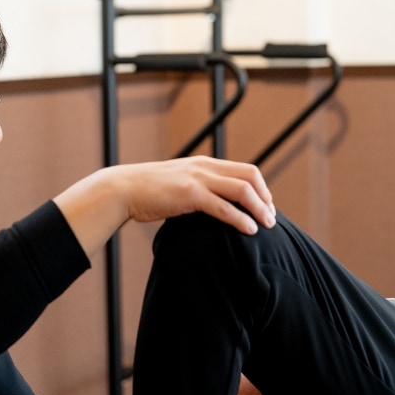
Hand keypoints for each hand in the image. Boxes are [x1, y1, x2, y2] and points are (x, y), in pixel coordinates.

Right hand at [55, 155, 276, 259]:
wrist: (123, 188)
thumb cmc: (148, 191)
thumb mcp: (178, 183)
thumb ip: (197, 188)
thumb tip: (211, 204)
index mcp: (204, 164)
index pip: (245, 170)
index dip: (262, 188)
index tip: (265, 206)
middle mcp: (205, 167)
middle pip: (250, 176)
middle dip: (266, 197)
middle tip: (271, 217)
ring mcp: (197, 179)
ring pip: (242, 190)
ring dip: (260, 208)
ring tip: (267, 225)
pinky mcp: (189, 194)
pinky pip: (223, 207)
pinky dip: (240, 219)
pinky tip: (249, 230)